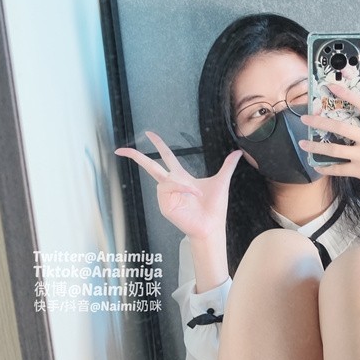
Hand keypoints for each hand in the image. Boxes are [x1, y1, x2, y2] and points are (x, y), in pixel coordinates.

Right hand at [115, 132, 241, 240]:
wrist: (212, 226)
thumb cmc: (215, 209)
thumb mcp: (221, 182)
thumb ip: (227, 166)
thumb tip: (238, 153)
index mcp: (181, 178)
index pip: (166, 157)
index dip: (158, 144)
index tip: (149, 133)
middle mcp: (171, 186)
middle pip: (150, 166)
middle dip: (136, 157)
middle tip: (121, 150)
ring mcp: (166, 196)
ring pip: (166, 178)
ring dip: (183, 183)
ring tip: (197, 193)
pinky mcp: (164, 205)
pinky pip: (169, 188)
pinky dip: (182, 188)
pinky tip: (192, 195)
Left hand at [300, 84, 359, 199]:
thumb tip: (356, 123)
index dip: (346, 94)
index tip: (331, 87)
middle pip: (340, 128)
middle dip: (319, 122)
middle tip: (305, 118)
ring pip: (334, 149)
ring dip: (315, 147)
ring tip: (303, 144)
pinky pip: (338, 169)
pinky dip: (326, 168)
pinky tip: (317, 166)